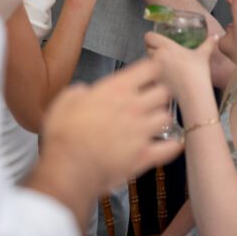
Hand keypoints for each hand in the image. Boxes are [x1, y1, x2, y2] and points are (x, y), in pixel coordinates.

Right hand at [41, 59, 180, 193]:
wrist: (68, 167)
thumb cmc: (64, 133)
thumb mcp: (65, 100)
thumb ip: (79, 91)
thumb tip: (85, 92)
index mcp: (116, 89)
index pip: (149, 69)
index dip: (153, 68)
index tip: (152, 71)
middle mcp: (134, 106)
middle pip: (164, 92)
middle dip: (159, 94)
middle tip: (151, 100)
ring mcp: (141, 131)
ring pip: (167, 117)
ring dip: (161, 119)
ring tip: (154, 124)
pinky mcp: (144, 156)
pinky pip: (169, 148)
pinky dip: (172, 146)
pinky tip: (170, 145)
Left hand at [144, 31, 216, 102]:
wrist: (193, 93)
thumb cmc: (197, 72)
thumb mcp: (203, 55)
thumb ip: (208, 43)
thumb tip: (214, 37)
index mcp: (166, 46)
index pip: (149, 36)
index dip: (151, 37)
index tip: (157, 38)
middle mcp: (158, 56)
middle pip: (147, 47)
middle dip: (152, 48)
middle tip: (161, 50)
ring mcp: (155, 70)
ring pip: (148, 60)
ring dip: (152, 60)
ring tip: (164, 62)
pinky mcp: (156, 81)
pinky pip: (152, 74)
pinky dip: (156, 73)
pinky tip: (167, 75)